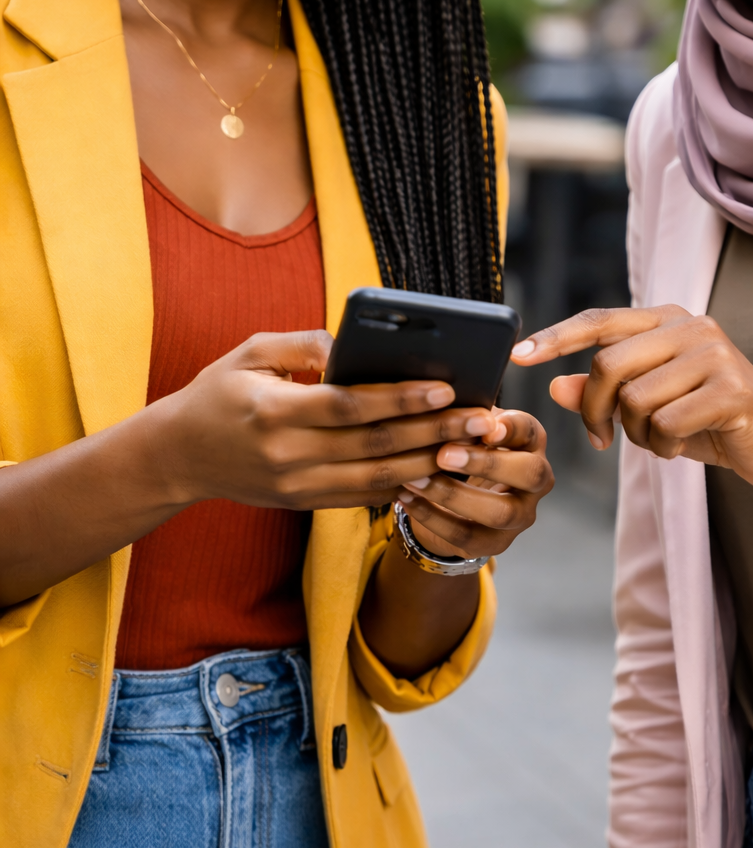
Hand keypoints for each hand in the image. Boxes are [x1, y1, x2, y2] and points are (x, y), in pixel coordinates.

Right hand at [149, 329, 496, 511]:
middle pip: (374, 445)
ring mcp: (297, 487)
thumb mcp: (252, 352)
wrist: (178, 457)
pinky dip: (403, 484)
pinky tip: (437, 469)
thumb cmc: (219, 392)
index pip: (349, 408)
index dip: (399, 399)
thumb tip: (355, 345)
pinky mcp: (304, 503)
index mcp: (273, 413)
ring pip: (377, 478)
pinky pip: (363, 497)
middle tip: (478, 416)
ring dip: (429, 462)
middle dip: (432, 430)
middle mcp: (287, 457)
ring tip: (470, 444)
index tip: (443, 387)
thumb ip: (305, 345)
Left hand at [395, 406, 553, 559]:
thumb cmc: (464, 448)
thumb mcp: (468, 428)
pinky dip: (432, 517)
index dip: (512, 428)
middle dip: (487, 464)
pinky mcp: (496, 542)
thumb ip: (463, 417)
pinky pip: (466, 534)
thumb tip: (440, 401)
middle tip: (444, 454)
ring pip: (499, 512)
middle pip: (529, 474)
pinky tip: (406, 499)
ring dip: (454, 494)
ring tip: (416, 479)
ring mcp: (520, 515)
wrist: (458, 498)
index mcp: (530, 442)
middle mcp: (536, 479)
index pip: (530, 432)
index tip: (486, 426)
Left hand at [512, 304, 752, 586]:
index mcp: (668, 320)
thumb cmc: (712, 421)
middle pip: (608, 366)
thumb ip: (605, 393)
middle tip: (598, 440)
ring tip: (659, 441)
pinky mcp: (731, 390)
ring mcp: (713, 355)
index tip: (517, 357)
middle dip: (593, 411)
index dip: (556, 338)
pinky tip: (680, 449)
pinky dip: (663, 448)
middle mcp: (690, 326)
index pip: (599, 321)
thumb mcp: (652, 406)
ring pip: (634, 400)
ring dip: (636, 435)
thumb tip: (555, 386)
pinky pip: (666, 424)